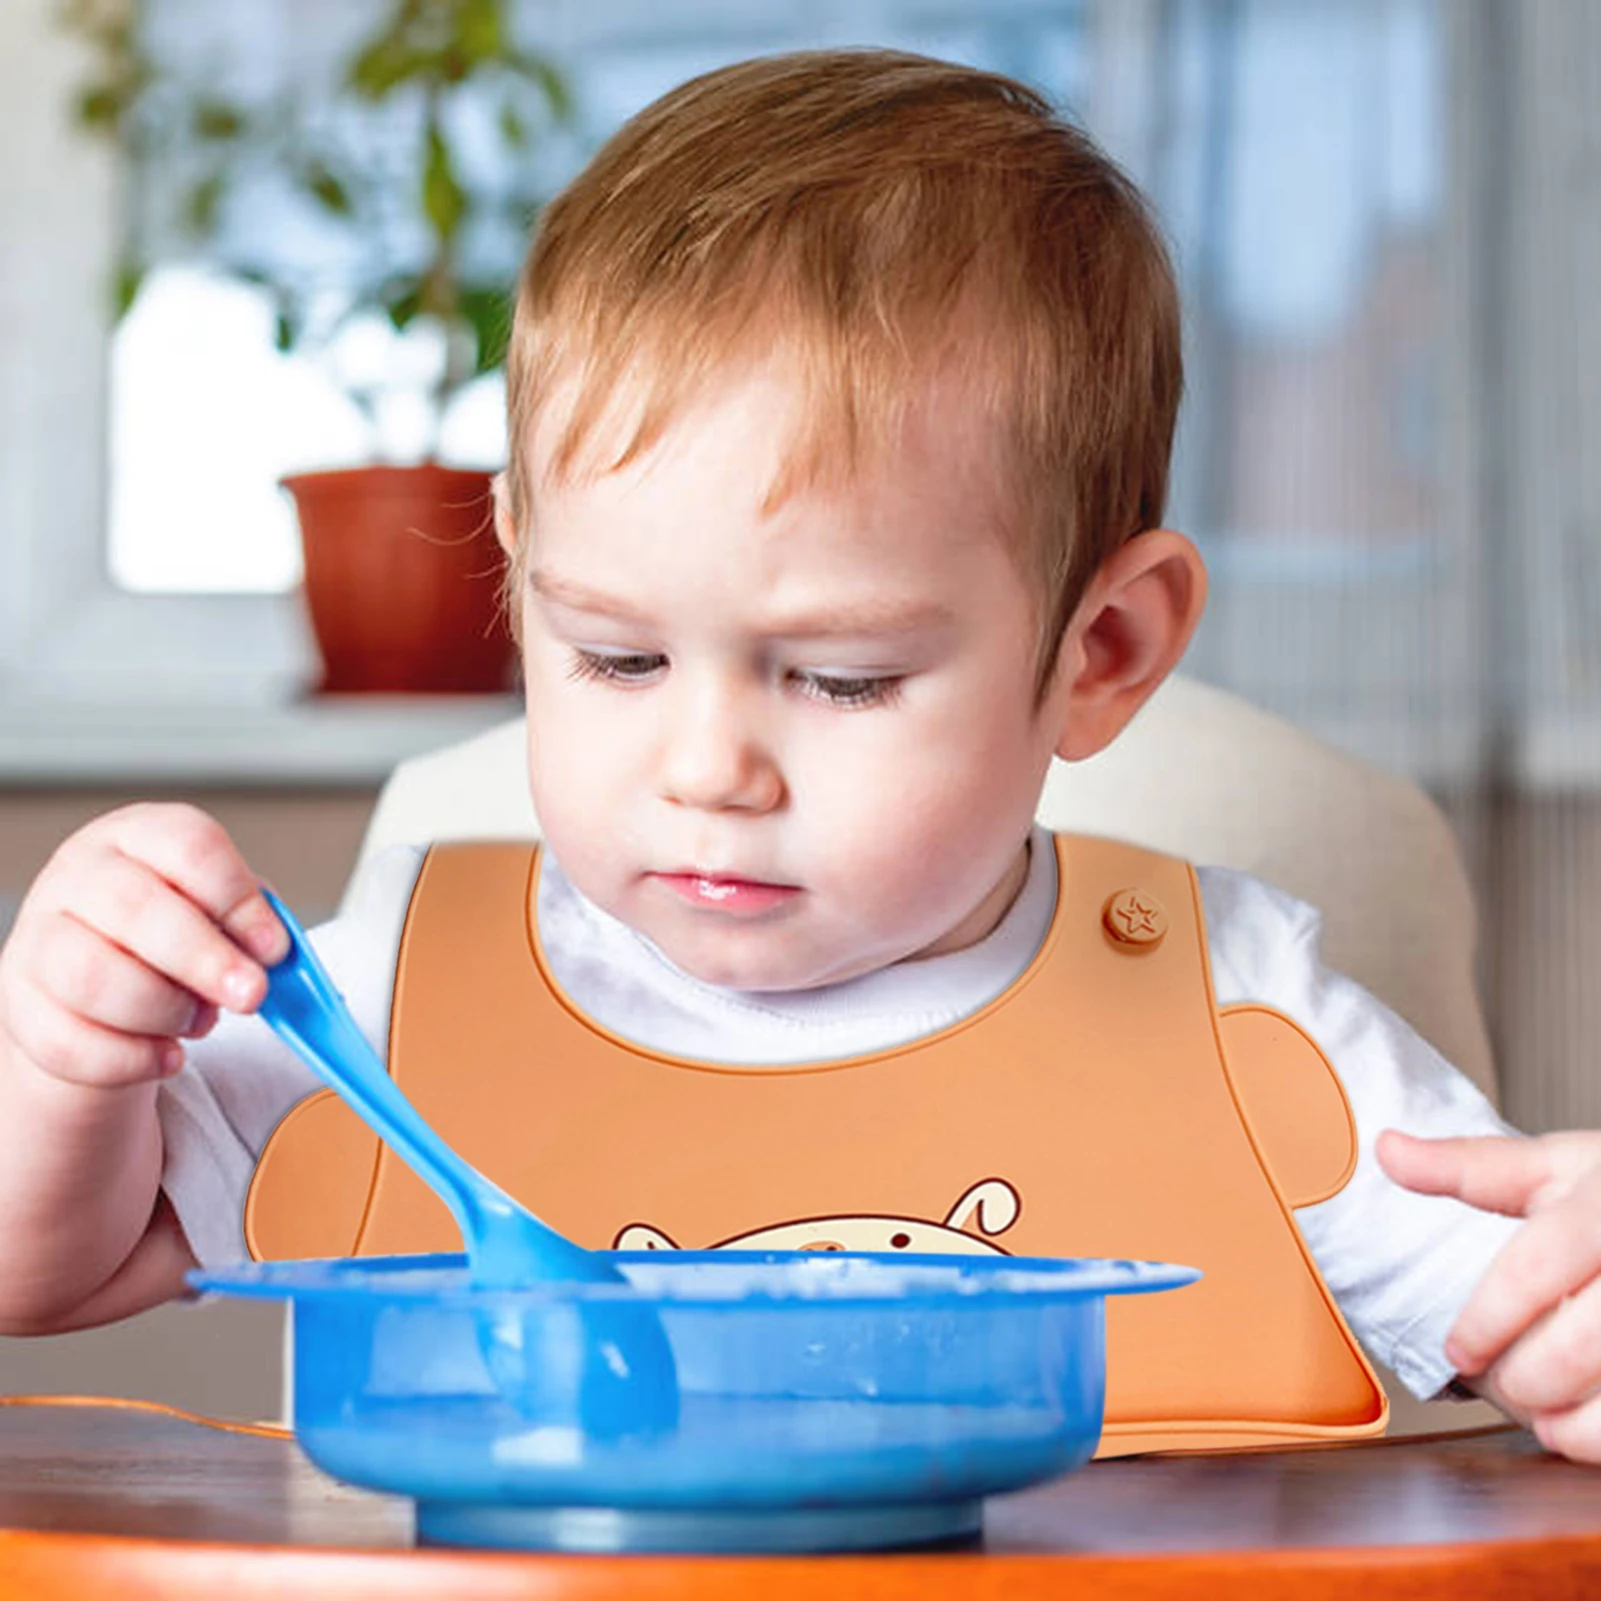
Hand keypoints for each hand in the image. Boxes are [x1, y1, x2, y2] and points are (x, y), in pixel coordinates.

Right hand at [0, 803, 288, 1090]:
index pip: (189, 847)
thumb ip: (253, 929)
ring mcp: (39, 938)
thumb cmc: (175, 936)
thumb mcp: (218, 913)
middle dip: (206, 959)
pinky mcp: (21, 1006)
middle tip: (252, 994)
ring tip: (202, 1021)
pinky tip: (169, 1057)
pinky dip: (132, 1059)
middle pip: (137, 908)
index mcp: (140, 835)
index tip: (274, 948)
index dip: (237, 899)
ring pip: (94, 977)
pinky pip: (71, 1043)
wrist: (100, 983)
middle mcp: (80, 875)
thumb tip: (281, 958)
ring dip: (165, 1009)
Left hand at [1378, 1127, 1600, 1458]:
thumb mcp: (1558, 1165)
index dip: (1485, 1321)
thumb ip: (1472, 1166)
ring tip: (1540, 1416)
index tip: (1457, 1351)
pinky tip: (1580, 1434)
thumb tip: (1385, 1150)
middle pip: (1581, 1343)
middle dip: (1528, 1377)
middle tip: (1500, 1384)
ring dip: (1573, 1419)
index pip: (1532, 1270)